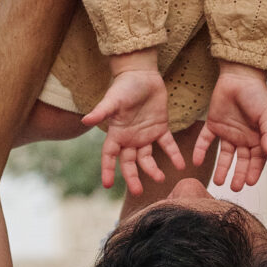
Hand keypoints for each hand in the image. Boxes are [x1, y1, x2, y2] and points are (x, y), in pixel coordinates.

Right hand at [84, 65, 181, 194]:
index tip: (107, 185)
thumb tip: (85, 120)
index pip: (109, 156)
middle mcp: (130, 138)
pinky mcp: (160, 128)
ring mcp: (145, 135)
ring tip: (160, 179)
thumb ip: (101, 111)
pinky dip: (174, 155)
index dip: (107, 170)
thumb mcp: (113, 100)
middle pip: (129, 163)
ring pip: (147, 158)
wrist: (142, 74)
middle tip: (138, 192)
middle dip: (132, 177)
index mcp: (117, 133)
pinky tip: (181, 165)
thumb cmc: (124, 86)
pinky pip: (167, 145)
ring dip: (153, 170)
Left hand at [198, 62, 266, 191]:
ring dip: (221, 168)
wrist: (240, 76)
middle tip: (234, 188)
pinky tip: (196, 161)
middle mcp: (243, 138)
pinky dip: (200, 150)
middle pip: (240, 161)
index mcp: (258, 137)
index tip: (249, 183)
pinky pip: (205, 141)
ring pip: (224, 156)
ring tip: (217, 182)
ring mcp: (227, 133)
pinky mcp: (213, 125)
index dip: (254, 171)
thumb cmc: (258, 94)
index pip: (257, 159)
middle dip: (238, 175)